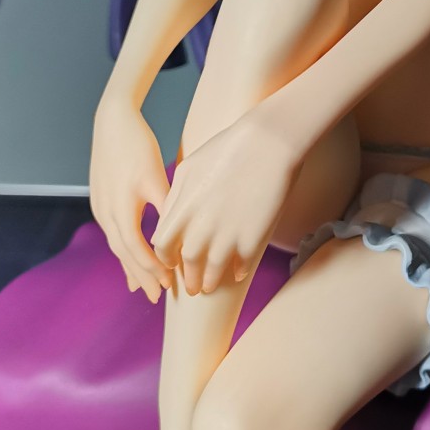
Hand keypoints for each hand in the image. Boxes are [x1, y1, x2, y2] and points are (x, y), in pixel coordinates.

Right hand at [89, 95, 172, 302]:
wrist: (112, 121)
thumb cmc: (138, 146)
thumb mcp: (156, 177)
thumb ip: (167, 207)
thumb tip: (183, 236)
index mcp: (121, 209)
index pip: (137, 250)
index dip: (154, 269)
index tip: (171, 283)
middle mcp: (106, 213)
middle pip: (124, 254)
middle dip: (142, 276)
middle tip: (157, 298)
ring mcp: (100, 208)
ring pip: (116, 246)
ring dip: (130, 267)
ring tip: (141, 287)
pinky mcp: (100, 200)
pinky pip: (112, 234)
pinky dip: (122, 250)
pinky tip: (129, 257)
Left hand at [152, 105, 305, 295]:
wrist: (268, 141)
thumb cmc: (228, 148)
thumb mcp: (189, 167)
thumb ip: (175, 196)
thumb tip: (168, 216)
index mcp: (182, 208)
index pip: (162, 245)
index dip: (166, 258)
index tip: (173, 263)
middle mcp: (200, 226)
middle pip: (187, 264)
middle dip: (188, 280)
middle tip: (192, 288)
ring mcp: (227, 234)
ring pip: (212, 272)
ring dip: (210, 282)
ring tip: (210, 286)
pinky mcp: (252, 238)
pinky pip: (242, 265)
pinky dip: (238, 272)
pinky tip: (238, 272)